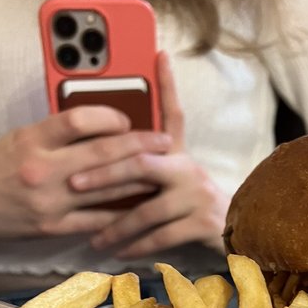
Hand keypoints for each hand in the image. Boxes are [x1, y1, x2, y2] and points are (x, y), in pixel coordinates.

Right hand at [0, 108, 171, 243]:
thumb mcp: (23, 138)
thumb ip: (59, 133)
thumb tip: (103, 125)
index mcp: (34, 139)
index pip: (79, 120)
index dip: (110, 118)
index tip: (129, 119)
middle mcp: (42, 168)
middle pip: (101, 154)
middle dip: (140, 147)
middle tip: (166, 143)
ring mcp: (50, 201)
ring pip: (106, 189)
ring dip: (140, 181)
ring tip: (164, 173)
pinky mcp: (53, 227)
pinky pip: (97, 220)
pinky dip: (121, 214)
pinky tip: (142, 208)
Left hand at [70, 52, 229, 258]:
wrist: (234, 238)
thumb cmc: (192, 210)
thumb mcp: (174, 181)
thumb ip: (149, 165)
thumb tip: (109, 155)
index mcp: (179, 155)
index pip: (174, 113)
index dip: (168, 84)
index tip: (159, 54)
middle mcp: (189, 170)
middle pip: (142, 164)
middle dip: (104, 174)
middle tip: (74, 183)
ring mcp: (198, 196)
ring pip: (148, 209)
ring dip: (116, 226)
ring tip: (94, 238)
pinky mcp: (203, 224)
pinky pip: (161, 235)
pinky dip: (136, 246)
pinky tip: (118, 253)